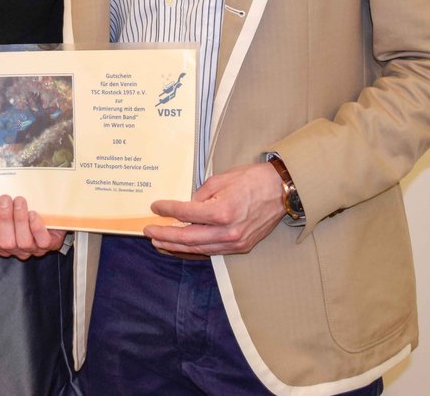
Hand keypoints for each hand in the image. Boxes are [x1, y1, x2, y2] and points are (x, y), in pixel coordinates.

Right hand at [0, 195, 66, 259]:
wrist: (56, 220)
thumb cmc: (29, 213)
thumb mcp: (12, 210)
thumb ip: (2, 206)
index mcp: (3, 244)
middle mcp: (16, 250)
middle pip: (5, 242)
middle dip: (4, 218)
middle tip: (4, 199)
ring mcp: (33, 249)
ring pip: (23, 242)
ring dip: (19, 219)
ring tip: (19, 201)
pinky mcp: (50, 245)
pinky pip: (42, 241)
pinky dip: (36, 227)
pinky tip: (34, 214)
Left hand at [144, 163, 284, 255]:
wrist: (280, 191)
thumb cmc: (252, 180)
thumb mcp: (221, 179)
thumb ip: (200, 195)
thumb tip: (186, 207)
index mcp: (221, 211)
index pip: (185, 213)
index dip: (167, 210)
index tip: (155, 207)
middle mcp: (227, 231)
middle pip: (187, 238)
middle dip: (165, 235)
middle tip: (149, 232)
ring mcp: (234, 242)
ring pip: (198, 249)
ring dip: (176, 246)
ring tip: (160, 242)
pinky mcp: (240, 247)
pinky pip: (211, 251)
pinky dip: (194, 250)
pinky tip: (182, 247)